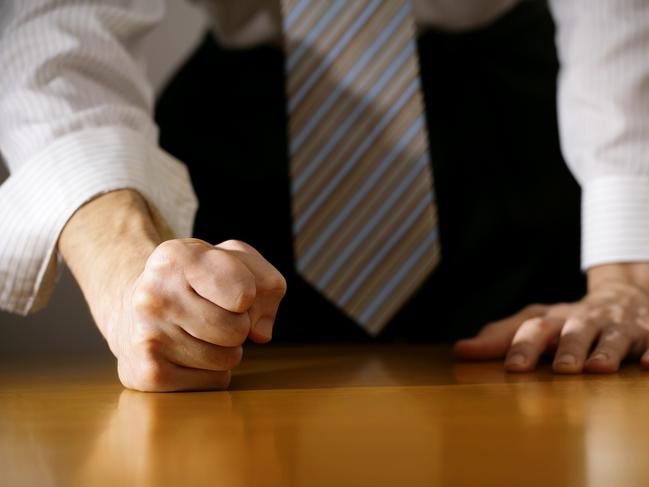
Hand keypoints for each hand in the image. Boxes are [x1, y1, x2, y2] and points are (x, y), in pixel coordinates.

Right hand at [113, 238, 286, 390]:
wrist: (135, 304)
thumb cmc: (198, 279)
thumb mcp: (234, 259)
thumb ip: (267, 283)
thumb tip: (261, 333)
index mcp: (176, 257)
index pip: (245, 292)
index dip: (249, 295)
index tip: (227, 289)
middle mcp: (154, 295)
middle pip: (238, 330)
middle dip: (239, 325)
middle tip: (214, 314)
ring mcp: (147, 337)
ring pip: (227, 360)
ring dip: (226, 350)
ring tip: (200, 332)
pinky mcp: (146, 375)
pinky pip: (214, 382)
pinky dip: (212, 372)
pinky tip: (188, 352)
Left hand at [454, 264, 648, 373]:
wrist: (625, 297)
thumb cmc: (569, 320)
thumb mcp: (536, 322)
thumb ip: (500, 337)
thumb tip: (461, 350)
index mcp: (554, 319)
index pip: (534, 328)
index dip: (523, 346)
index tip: (513, 368)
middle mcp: (584, 321)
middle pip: (574, 331)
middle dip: (568, 348)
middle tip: (562, 369)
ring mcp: (618, 327)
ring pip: (613, 337)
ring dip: (605, 350)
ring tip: (597, 367)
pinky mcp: (647, 335)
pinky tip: (647, 365)